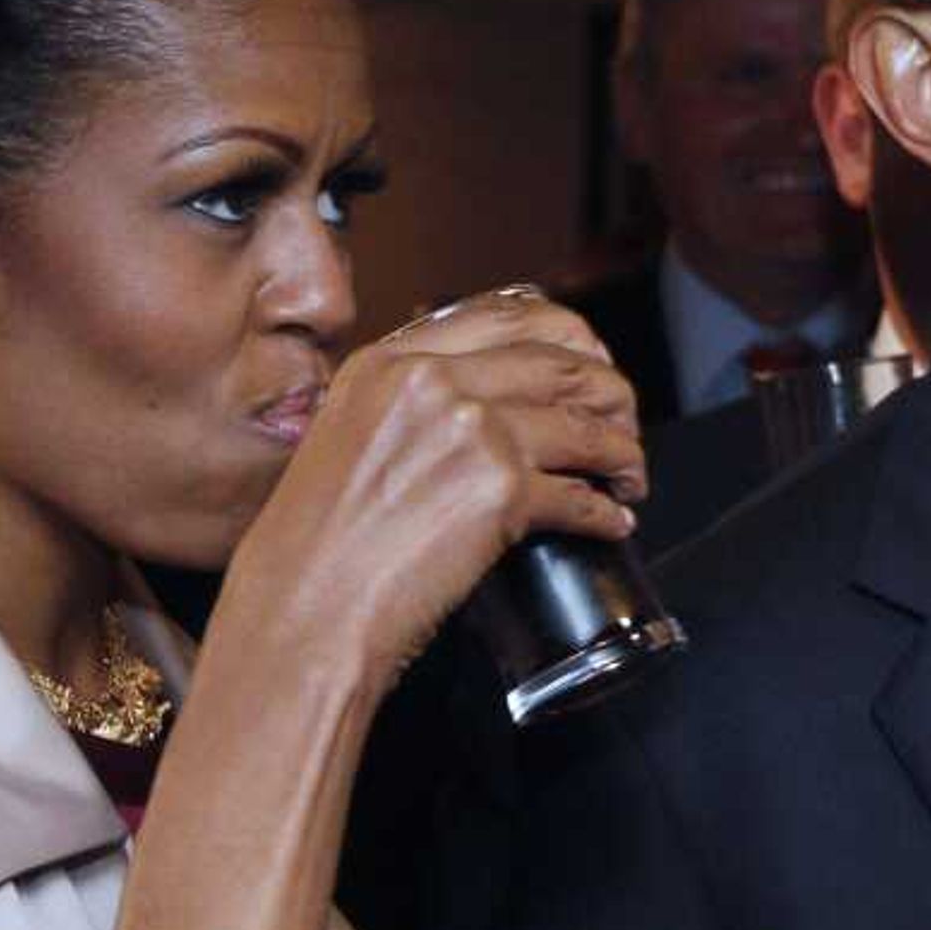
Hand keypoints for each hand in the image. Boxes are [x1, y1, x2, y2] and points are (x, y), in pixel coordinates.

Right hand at [209, 286, 649, 701]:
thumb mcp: (345, 436)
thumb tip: (486, 403)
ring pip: (584, 425)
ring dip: (622, 453)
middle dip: (610, 395)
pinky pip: (581, 496)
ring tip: (631, 477)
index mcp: (388, 362)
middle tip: (625, 426)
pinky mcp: (500, 491)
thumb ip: (408, 404)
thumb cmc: (313, 547)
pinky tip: (613, 524)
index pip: (508, 317)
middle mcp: (431, 382)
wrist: (299, 613)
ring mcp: (470, 431)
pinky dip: (607, 513)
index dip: (570, 340)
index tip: (593, 365)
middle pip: (561, 366)